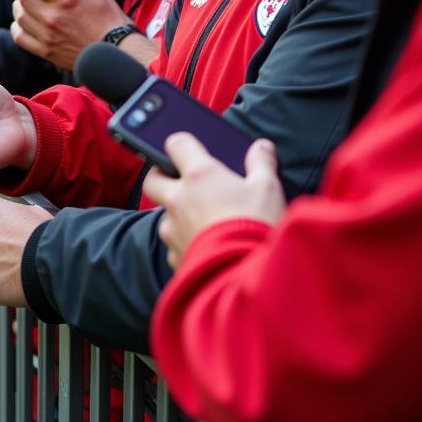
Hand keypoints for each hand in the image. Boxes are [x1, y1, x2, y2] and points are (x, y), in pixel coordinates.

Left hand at [11, 0, 128, 70]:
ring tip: (31, 2)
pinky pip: (19, 36)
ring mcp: (47, 35)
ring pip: (19, 14)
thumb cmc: (110, 21)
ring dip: (21, 5)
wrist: (115, 54)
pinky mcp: (45, 51)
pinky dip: (19, 26)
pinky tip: (28, 20)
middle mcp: (53, 17)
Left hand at [143, 134, 285, 268]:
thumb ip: (261, 164)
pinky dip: (186, 242)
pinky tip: (206, 247)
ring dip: (177, 214)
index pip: (176, 144)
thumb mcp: (267, 189)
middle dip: (162, 176)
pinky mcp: (175, 256)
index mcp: (198, 175)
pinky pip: (174, 244)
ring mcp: (172, 229)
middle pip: (153, 179)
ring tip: (203, 220)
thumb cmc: (256, 226)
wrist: (248, 278)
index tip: (191, 150)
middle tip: (181, 180)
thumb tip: (262, 147)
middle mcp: (178, 199)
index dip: (182, 144)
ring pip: (163, 215)